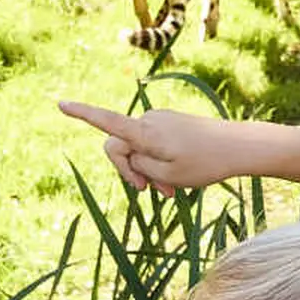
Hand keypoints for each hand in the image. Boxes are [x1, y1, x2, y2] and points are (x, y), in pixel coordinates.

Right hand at [57, 99, 245, 193]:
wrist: (239, 147)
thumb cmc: (204, 163)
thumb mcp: (166, 175)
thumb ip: (139, 166)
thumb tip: (130, 155)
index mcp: (144, 132)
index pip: (106, 122)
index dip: (82, 114)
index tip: (60, 104)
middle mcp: (148, 121)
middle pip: (120, 147)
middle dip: (132, 172)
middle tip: (154, 195)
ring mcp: (159, 121)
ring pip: (139, 149)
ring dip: (149, 172)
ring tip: (171, 192)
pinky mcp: (170, 124)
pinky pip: (153, 145)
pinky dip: (159, 163)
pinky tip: (177, 180)